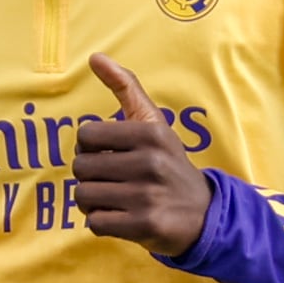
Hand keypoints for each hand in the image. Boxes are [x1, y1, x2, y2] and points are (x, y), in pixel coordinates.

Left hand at [74, 55, 211, 257]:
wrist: (202, 214)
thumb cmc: (168, 164)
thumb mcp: (153, 124)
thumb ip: (126, 88)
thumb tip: (94, 57)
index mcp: (150, 133)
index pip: (86, 135)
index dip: (90, 148)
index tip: (108, 154)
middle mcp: (150, 162)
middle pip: (80, 167)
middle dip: (90, 177)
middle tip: (112, 180)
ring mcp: (148, 196)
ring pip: (84, 196)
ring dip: (92, 201)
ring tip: (115, 199)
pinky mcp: (144, 225)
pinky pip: (95, 223)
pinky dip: (101, 222)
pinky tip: (120, 217)